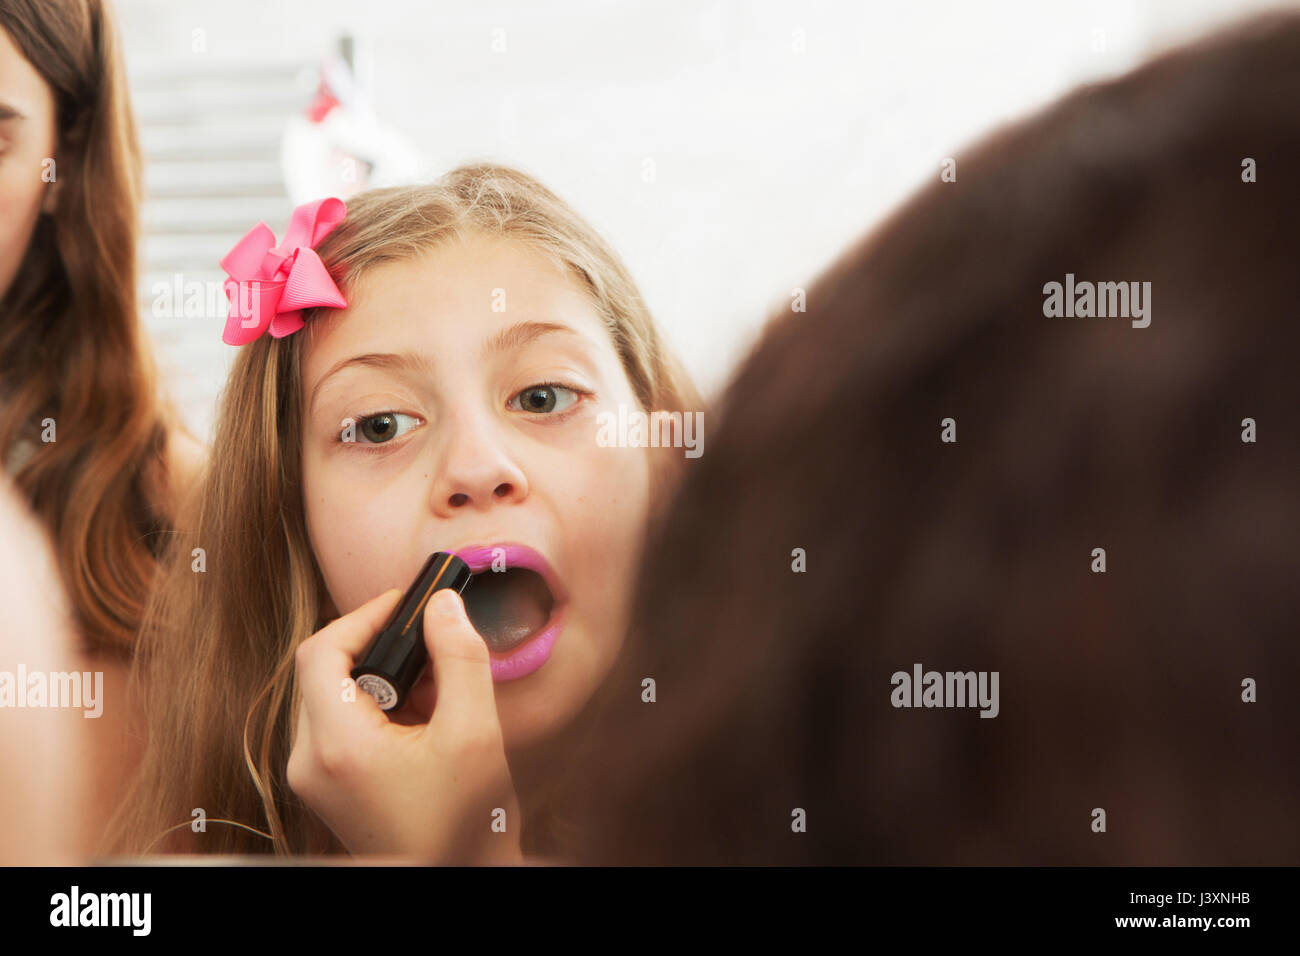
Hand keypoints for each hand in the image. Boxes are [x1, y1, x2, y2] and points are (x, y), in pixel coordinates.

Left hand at [287, 587, 522, 862]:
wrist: (455, 885)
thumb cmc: (464, 829)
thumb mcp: (475, 734)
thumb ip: (460, 659)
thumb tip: (443, 605)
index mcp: (336, 746)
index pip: (321, 650)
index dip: (365, 614)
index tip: (409, 602)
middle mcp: (310, 762)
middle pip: (323, 670)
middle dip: (377, 644)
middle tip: (428, 638)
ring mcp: (315, 779)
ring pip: (331, 695)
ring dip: (380, 676)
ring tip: (434, 685)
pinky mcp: (329, 788)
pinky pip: (339, 725)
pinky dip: (377, 706)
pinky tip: (423, 717)